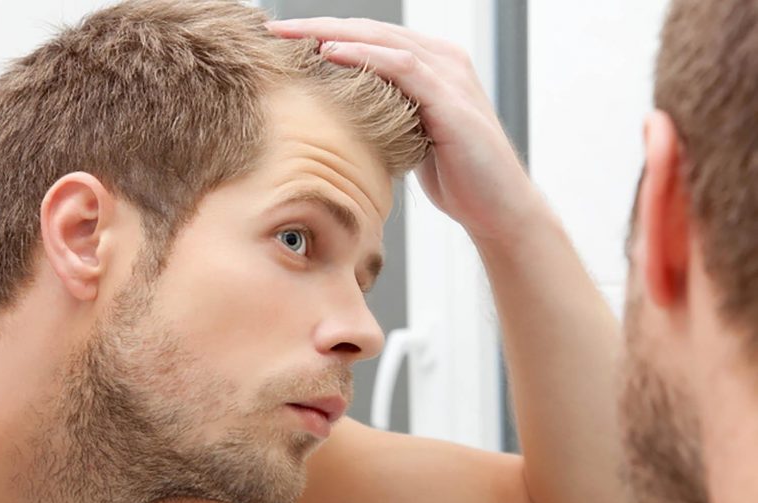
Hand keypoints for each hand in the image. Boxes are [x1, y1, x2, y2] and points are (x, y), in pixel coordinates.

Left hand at [267, 18, 547, 244]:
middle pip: (368, 30)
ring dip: (330, 33)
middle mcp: (442, 60)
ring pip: (380, 40)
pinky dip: (364, 57)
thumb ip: (388, 116)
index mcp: (430, 66)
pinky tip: (329, 54)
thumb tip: (342, 119)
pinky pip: (401, 67)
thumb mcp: (411, 137)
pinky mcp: (451, 99)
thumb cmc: (456, 177)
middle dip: (316, 27)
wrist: (497, 208)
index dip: (321, 34)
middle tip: (272, 28)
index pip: (367, 39)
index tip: (279, 41)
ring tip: (289, 35)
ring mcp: (449, 75)